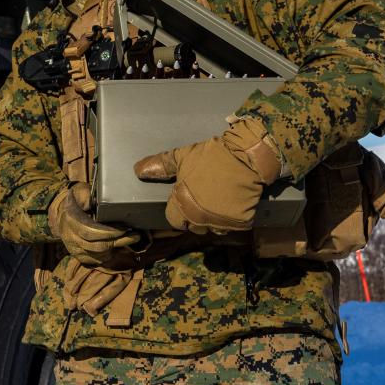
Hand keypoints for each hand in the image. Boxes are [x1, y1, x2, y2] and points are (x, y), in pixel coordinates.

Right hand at [48, 183, 140, 266]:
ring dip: (116, 249)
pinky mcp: (78, 256)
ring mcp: (74, 249)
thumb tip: (94, 202)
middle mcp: (71, 237)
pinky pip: (95, 261)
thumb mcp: (79, 191)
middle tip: (135, 235)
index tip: (124, 229)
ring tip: (129, 240)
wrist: (61, 214)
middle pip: (97, 246)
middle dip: (119, 241)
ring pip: (98, 255)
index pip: (91, 231)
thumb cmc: (76, 200)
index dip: (109, 232)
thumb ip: (86, 195)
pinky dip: (108, 255)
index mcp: (71, 220)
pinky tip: (118, 247)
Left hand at [134, 116, 286, 234]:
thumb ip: (161, 166)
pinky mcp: (239, 223)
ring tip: (218, 203)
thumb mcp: (182, 157)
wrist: (246, 156)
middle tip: (204, 199)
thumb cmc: (212, 156)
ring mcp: (220, 222)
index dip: (178, 210)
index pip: (173, 220)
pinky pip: (231, 227)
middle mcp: (199, 218)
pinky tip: (232, 204)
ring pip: (212, 229)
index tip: (186, 201)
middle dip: (195, 216)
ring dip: (213, 220)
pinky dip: (231, 219)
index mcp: (183, 204)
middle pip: (193, 227)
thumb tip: (138, 171)